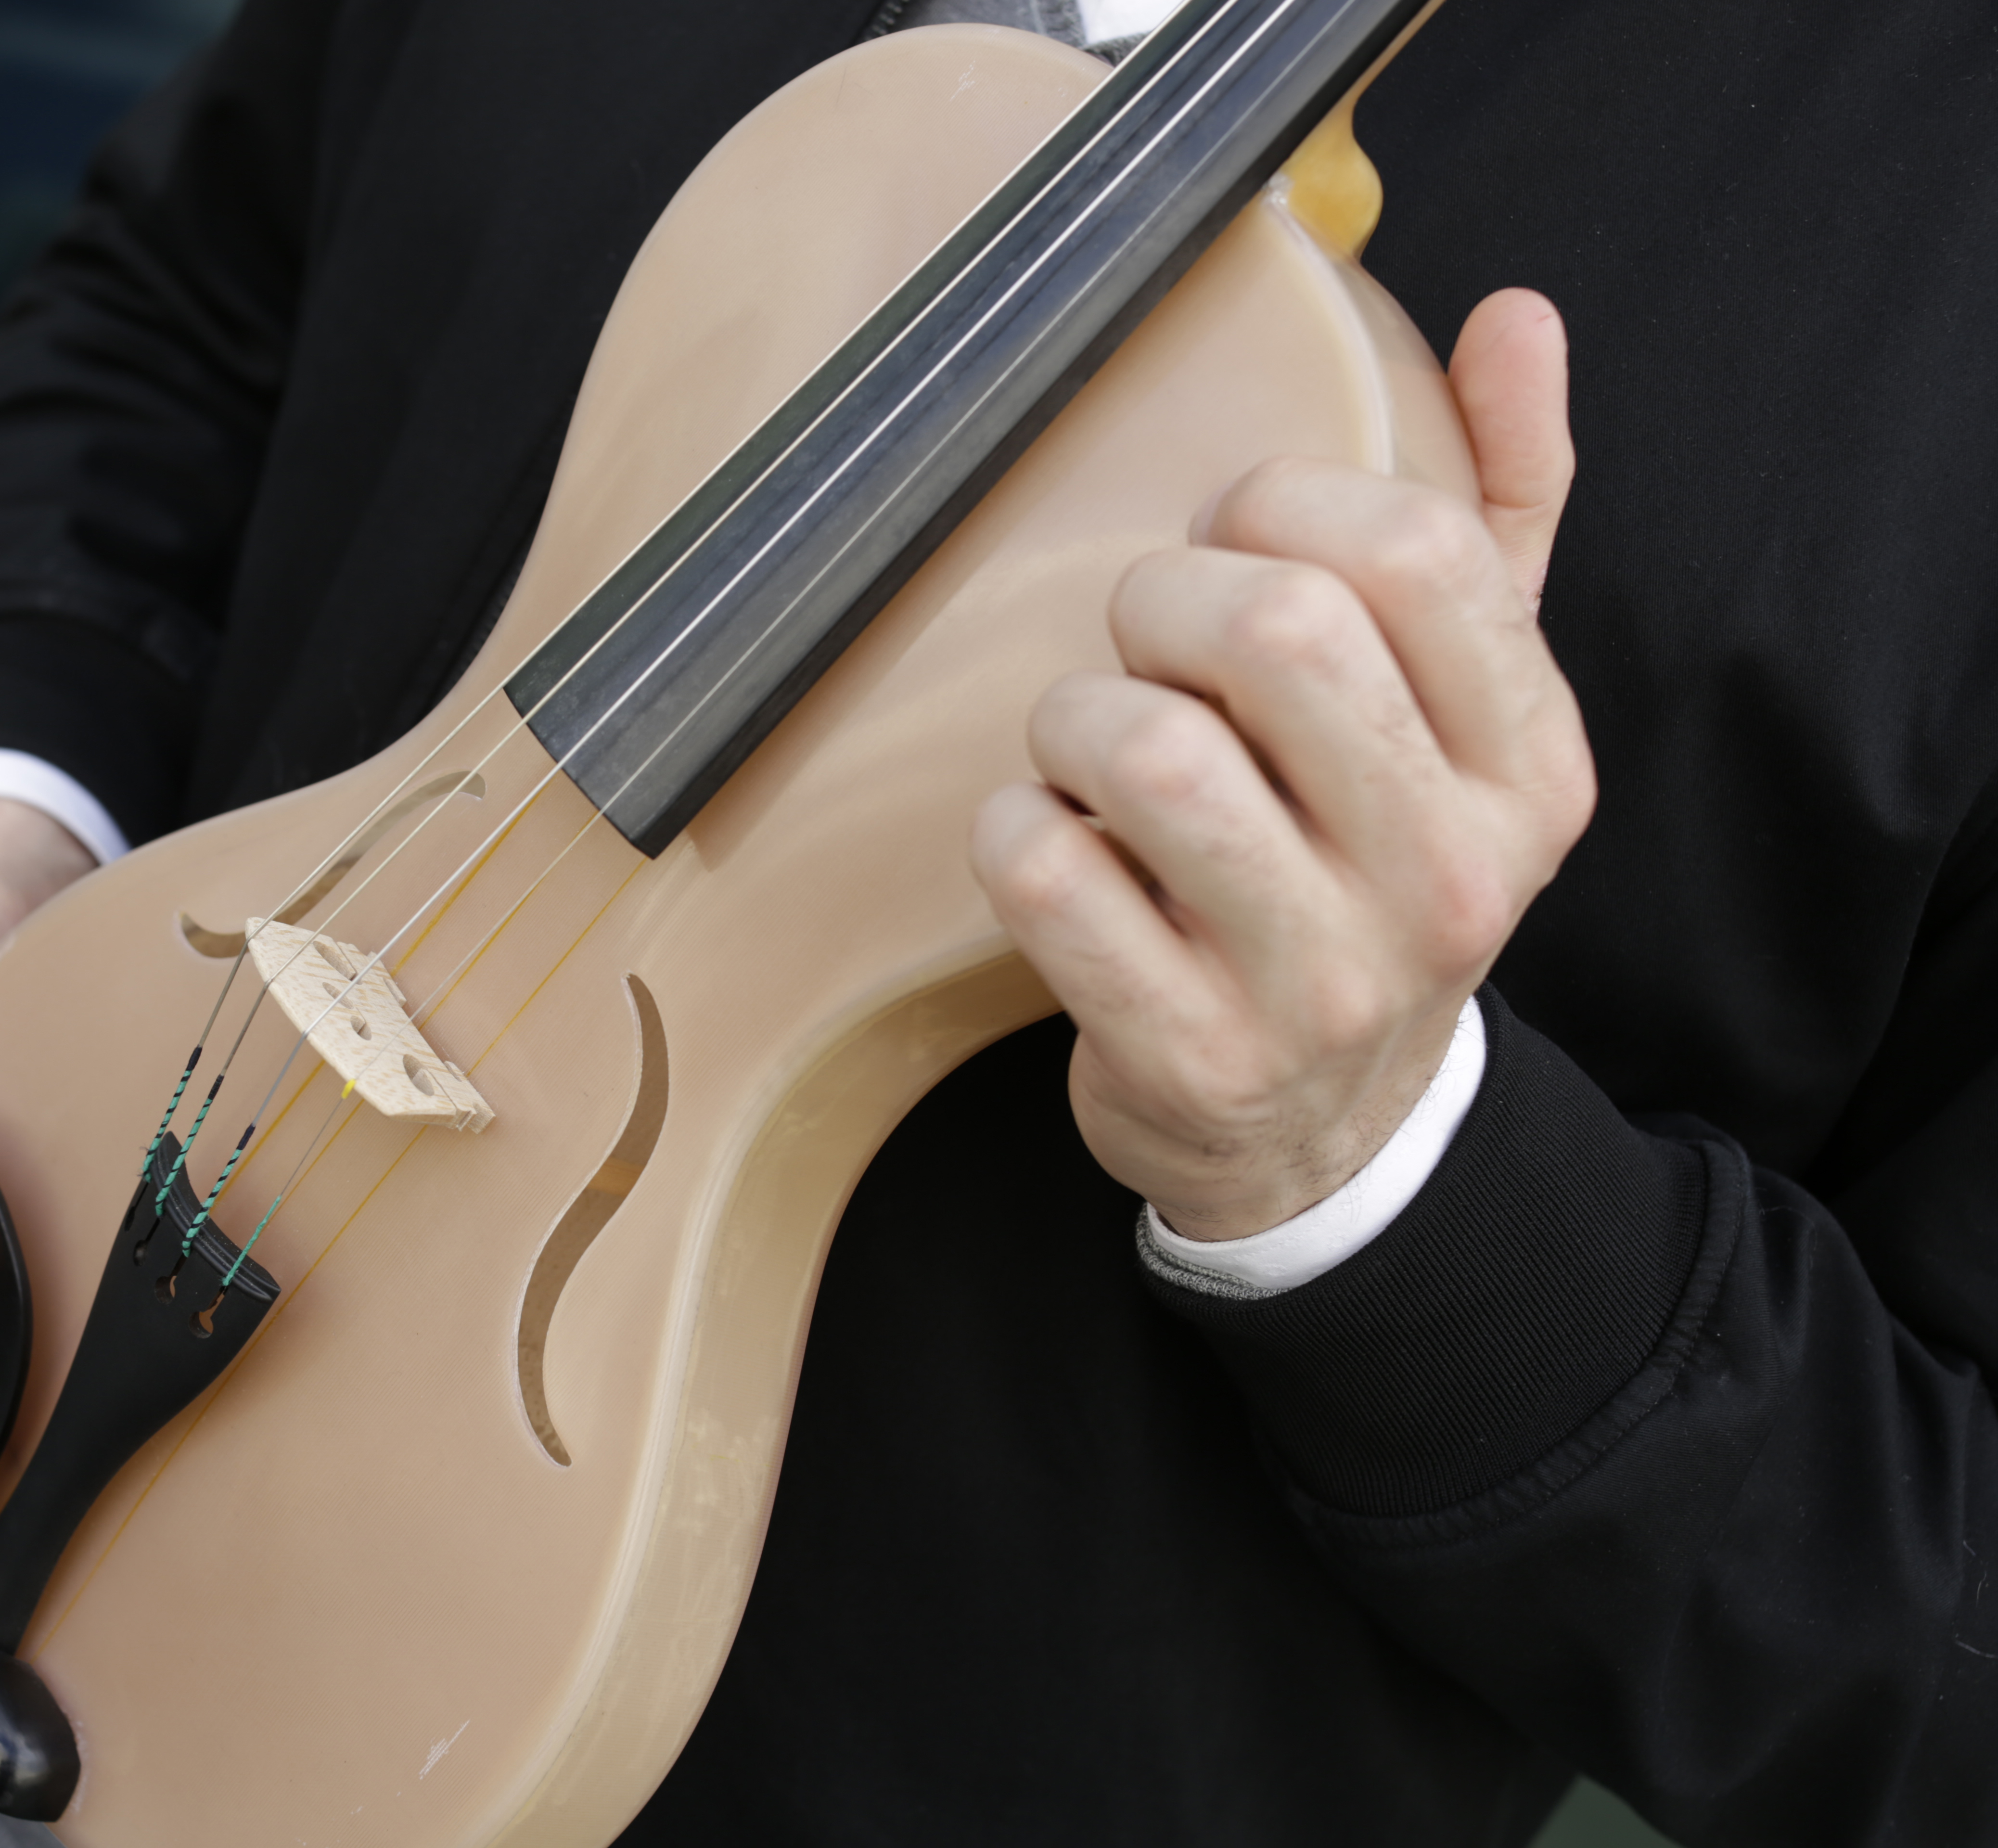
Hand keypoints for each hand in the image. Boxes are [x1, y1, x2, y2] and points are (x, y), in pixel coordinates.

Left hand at [971, 289, 1592, 1238]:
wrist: (1323, 1132)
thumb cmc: (1370, 870)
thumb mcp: (1470, 708)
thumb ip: (1502, 509)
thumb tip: (1517, 319)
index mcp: (1531, 771)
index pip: (1412, 550)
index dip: (1281, 504)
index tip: (1235, 538)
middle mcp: (1448, 878)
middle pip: (1276, 632)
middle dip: (1164, 602)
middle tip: (1143, 645)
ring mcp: (1320, 981)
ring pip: (1144, 751)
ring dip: (1077, 720)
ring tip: (1094, 754)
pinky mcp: (1188, 1054)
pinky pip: (1045, 874)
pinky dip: (1015, 832)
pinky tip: (1051, 844)